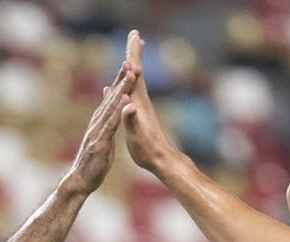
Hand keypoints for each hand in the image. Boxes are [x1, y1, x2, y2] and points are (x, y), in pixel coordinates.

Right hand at [59, 31, 140, 197]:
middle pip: (111, 97)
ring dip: (121, 90)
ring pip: (111, 107)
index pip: (111, 98)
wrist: (80, 180)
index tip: (128, 65)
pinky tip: (125, 102)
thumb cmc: (92, 160)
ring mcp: (98, 132)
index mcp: (100, 122)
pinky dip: (118, 113)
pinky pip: (111, 126)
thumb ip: (103, 123)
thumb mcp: (100, 138)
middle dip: (121, 79)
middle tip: (130, 60)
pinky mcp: (100, 144)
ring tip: (130, 74)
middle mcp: (97, 123)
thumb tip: (105, 114)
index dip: (119, 82)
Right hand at [119, 33, 179, 174]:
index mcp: (137, 102)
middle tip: (135, 34)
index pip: (134, 74)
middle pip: (136, 71)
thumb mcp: (136, 136)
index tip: (134, 37)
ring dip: (134, 63)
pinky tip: (127, 81)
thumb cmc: (147, 149)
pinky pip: (134, 90)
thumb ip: (131, 119)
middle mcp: (141, 100)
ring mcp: (141, 106)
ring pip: (136, 79)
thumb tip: (128, 104)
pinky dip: (131, 80)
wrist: (161, 160)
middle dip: (134, 52)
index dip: (133, 55)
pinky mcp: (140, 113)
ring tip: (133, 51)